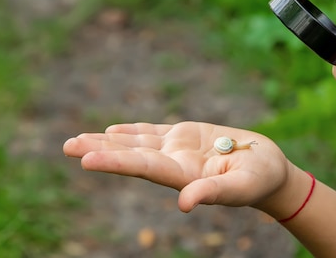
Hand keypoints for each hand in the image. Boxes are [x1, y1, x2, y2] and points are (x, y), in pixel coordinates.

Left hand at [63, 121, 292, 212]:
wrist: (268, 168)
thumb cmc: (260, 179)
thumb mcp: (242, 187)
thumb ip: (213, 193)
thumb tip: (184, 204)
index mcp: (184, 176)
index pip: (143, 168)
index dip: (115, 162)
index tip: (86, 159)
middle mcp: (173, 164)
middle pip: (130, 155)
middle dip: (99, 150)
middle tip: (67, 146)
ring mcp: (177, 150)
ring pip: (136, 142)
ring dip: (106, 140)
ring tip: (76, 141)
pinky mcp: (185, 136)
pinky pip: (152, 132)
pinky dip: (131, 130)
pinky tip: (111, 130)